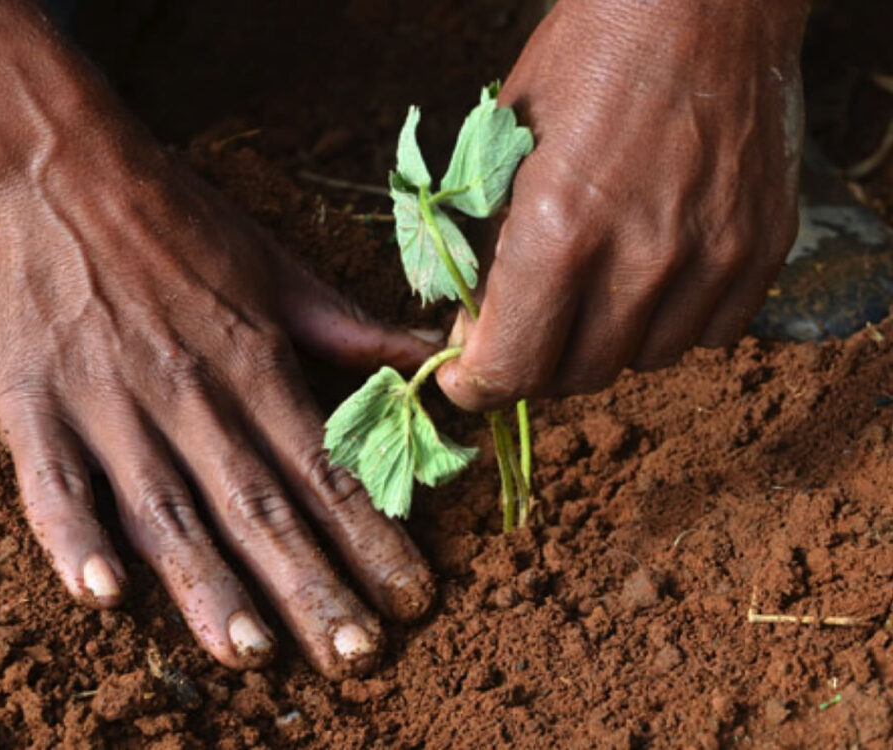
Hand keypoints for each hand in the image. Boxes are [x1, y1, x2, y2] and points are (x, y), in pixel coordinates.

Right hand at [0, 0, 435, 679]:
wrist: (57, 167)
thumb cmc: (178, 221)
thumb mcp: (277, 267)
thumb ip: (349, 331)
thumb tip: (428, 364)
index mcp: (255, 364)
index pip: (327, 469)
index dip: (374, 537)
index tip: (413, 597)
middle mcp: (192, 395)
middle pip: (259, 506)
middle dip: (313, 586)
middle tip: (358, 655)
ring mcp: (111, 404)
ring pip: (168, 509)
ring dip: (210, 584)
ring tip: (254, 651)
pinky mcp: (37, 405)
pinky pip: (55, 483)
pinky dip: (77, 537)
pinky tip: (105, 595)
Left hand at [439, 0, 809, 409]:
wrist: (699, 3)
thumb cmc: (587, 62)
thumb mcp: (504, 150)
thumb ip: (486, 253)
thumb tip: (474, 335)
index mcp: (560, 230)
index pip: (511, 367)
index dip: (477, 386)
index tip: (467, 378)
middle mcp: (640, 258)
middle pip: (574, 377)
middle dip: (536, 362)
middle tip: (527, 325)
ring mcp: (710, 256)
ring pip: (641, 362)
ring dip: (605, 343)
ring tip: (594, 289)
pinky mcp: (761, 249)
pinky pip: (709, 335)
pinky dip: (672, 322)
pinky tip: (655, 276)